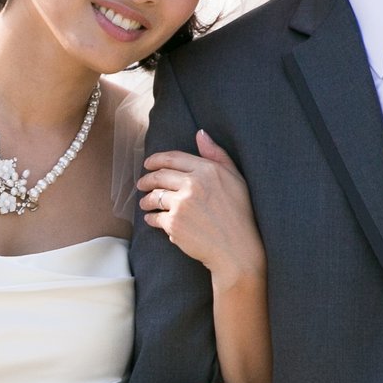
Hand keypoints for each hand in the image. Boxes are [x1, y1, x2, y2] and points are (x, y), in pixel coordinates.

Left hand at [138, 131, 266, 281]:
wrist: (237, 249)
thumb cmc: (240, 214)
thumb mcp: (235, 178)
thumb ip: (216, 154)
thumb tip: (200, 133)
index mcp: (207, 170)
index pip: (173, 158)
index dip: (156, 159)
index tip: (148, 164)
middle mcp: (192, 184)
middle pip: (159, 176)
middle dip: (146, 179)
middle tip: (141, 183)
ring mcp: (181, 204)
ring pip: (154, 196)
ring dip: (146, 199)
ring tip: (145, 203)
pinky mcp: (174, 223)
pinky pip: (154, 217)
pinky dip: (151, 218)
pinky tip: (152, 219)